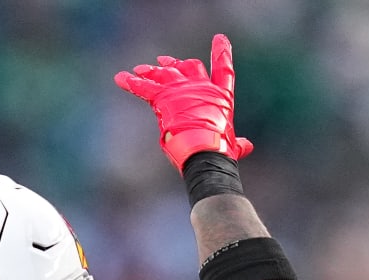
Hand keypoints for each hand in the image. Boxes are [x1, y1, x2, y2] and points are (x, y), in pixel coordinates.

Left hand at [115, 34, 253, 169]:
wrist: (204, 152)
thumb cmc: (220, 151)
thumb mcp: (232, 146)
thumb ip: (238, 144)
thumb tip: (246, 147)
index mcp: (220, 97)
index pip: (224, 69)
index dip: (222, 53)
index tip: (219, 38)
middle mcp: (202, 87)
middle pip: (189, 67)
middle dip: (176, 63)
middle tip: (164, 61)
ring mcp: (182, 90)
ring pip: (164, 74)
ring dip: (152, 72)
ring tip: (140, 69)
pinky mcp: (164, 97)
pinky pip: (145, 88)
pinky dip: (132, 83)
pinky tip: (121, 78)